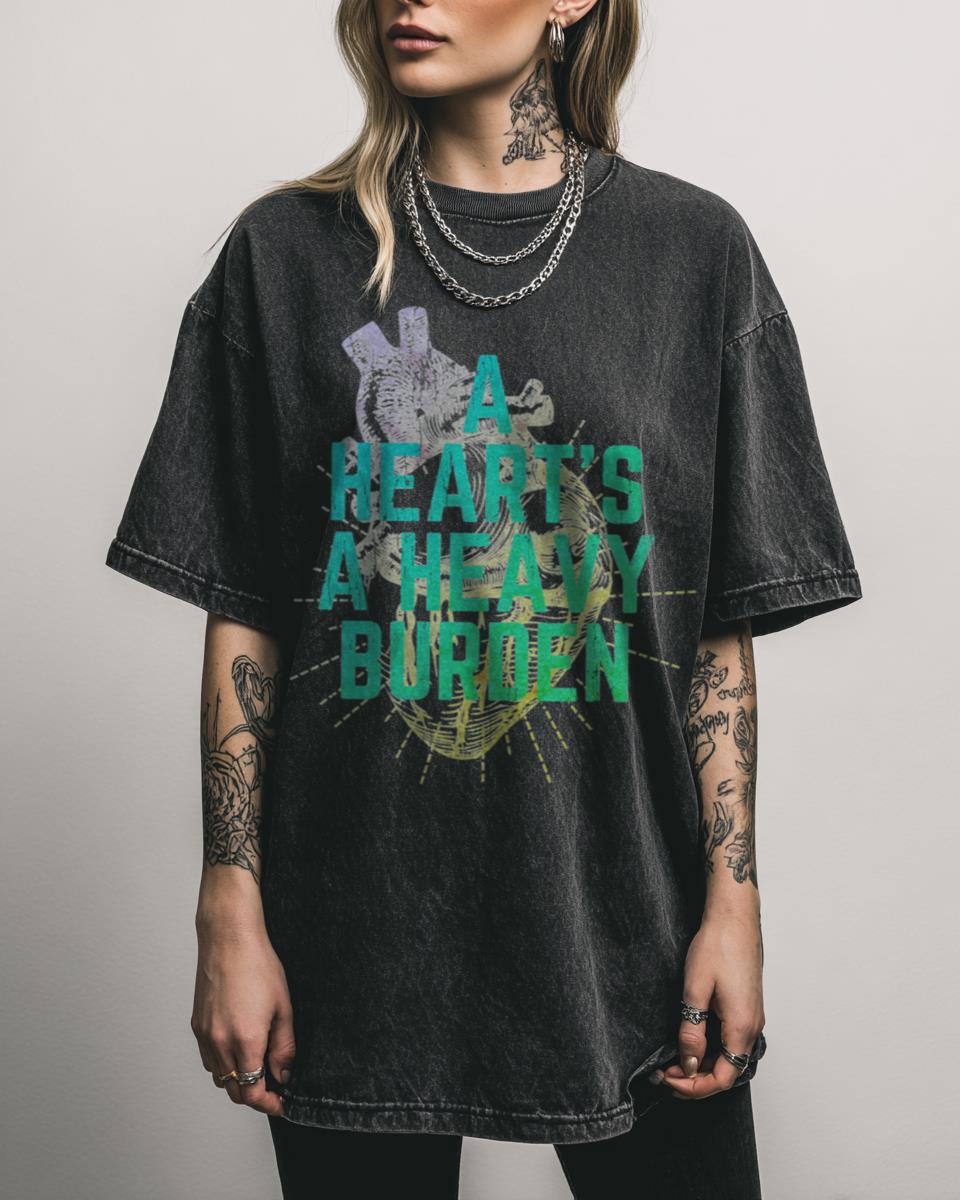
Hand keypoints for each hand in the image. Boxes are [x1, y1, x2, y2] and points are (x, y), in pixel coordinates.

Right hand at [191, 914, 295, 1116]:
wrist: (229, 939)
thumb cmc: (258, 966)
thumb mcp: (283, 1007)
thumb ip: (284, 1047)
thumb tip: (284, 1074)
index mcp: (245, 1040)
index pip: (252, 1092)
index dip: (268, 1104)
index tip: (281, 1103)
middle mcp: (220, 1043)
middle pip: (234, 1091)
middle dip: (255, 1095)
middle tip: (274, 1088)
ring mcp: (205, 1035)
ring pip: (219, 1077)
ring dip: (238, 1080)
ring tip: (258, 1066)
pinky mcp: (196, 1026)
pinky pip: (208, 1059)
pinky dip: (223, 1065)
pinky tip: (238, 1049)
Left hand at [659, 909, 764, 1099]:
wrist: (735, 918)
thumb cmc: (717, 946)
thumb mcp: (695, 990)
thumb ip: (692, 1031)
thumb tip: (689, 1064)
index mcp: (742, 1027)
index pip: (722, 1078)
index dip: (694, 1087)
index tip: (668, 1079)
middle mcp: (753, 1027)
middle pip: (727, 1072)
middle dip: (695, 1079)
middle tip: (664, 1072)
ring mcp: (752, 1017)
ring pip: (729, 1057)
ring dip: (703, 1064)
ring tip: (673, 1059)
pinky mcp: (747, 1008)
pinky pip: (731, 1041)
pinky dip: (711, 1049)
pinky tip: (691, 1041)